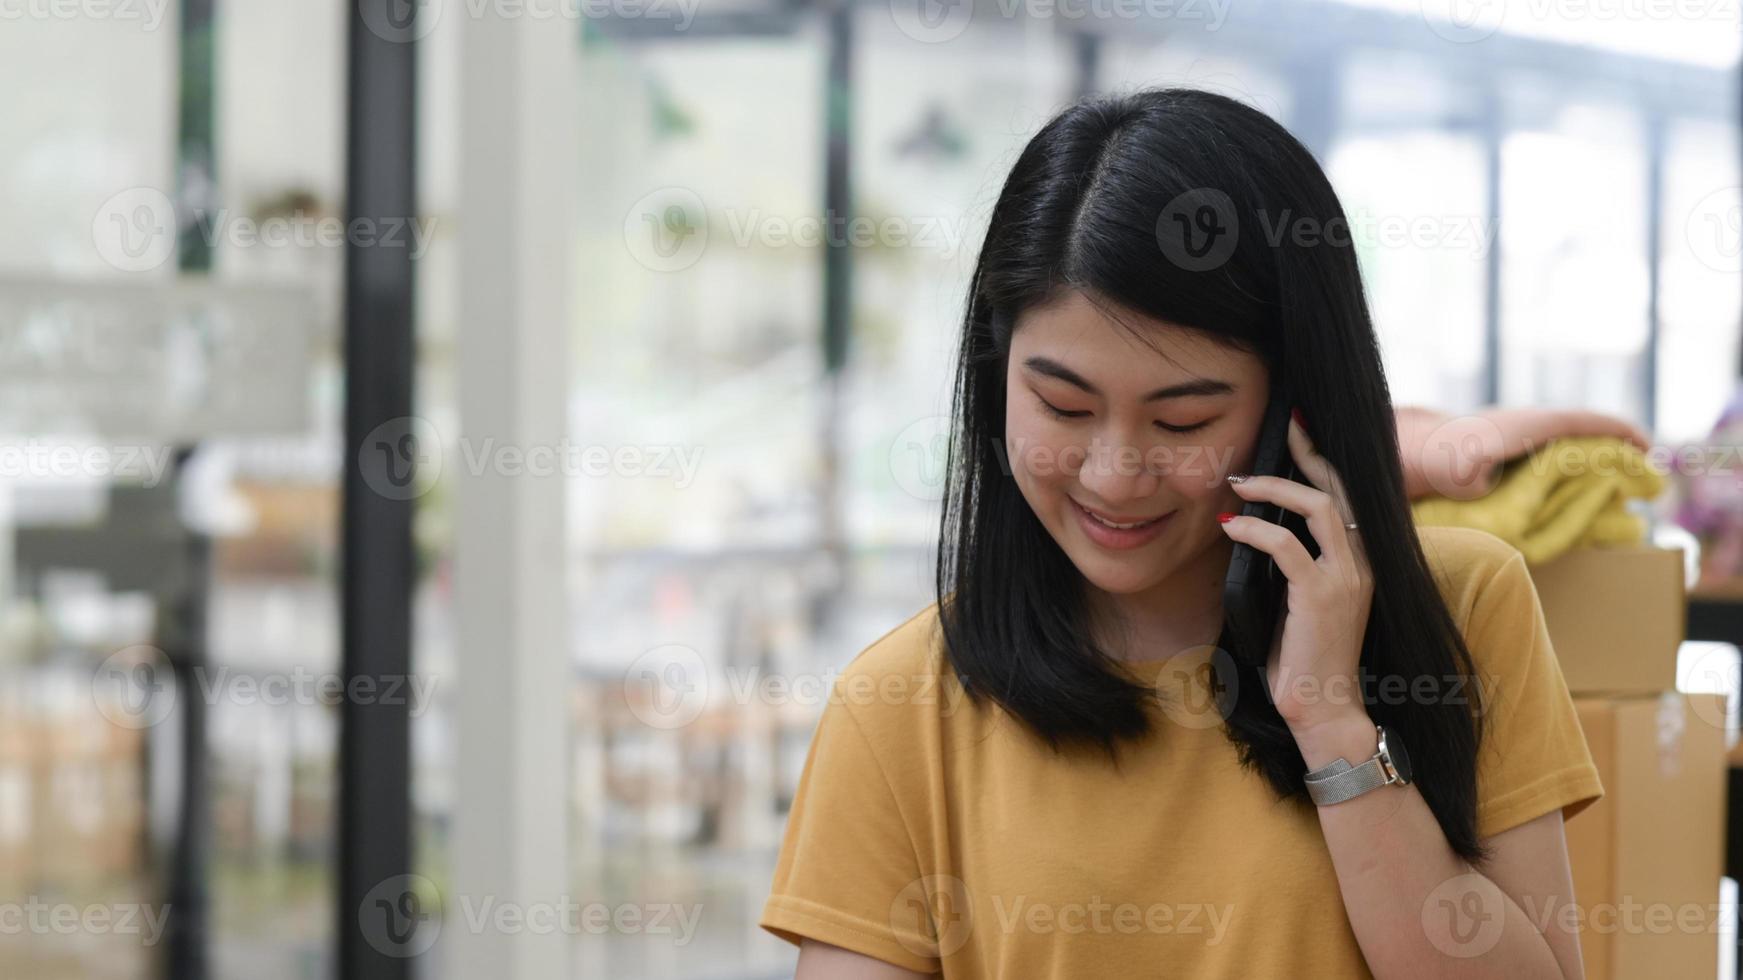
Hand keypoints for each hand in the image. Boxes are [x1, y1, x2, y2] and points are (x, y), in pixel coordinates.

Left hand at [1218, 410, 1374, 733]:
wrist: (1326, 708)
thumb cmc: (1307, 660)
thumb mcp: (1303, 604)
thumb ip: (1295, 568)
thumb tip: (1256, 531)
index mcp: (1362, 563)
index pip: (1348, 499)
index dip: (1324, 463)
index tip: (1299, 434)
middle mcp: (1362, 564)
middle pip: (1339, 490)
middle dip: (1308, 454)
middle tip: (1280, 427)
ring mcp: (1346, 578)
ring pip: (1318, 508)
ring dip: (1275, 487)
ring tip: (1239, 482)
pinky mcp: (1321, 595)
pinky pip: (1286, 546)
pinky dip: (1255, 529)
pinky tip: (1231, 526)